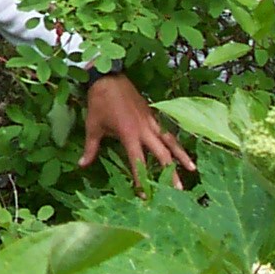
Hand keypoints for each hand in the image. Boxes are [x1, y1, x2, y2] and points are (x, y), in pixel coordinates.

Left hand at [80, 72, 194, 191]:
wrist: (108, 78)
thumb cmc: (99, 103)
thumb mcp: (93, 127)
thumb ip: (91, 148)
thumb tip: (82, 165)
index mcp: (129, 134)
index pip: (138, 162)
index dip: (141, 179)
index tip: (145, 195)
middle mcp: (145, 129)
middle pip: (162, 154)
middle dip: (170, 173)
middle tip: (178, 190)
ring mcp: (152, 121)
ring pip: (171, 141)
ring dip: (181, 155)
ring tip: (192, 169)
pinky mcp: (154, 114)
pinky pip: (168, 130)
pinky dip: (176, 141)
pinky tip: (183, 149)